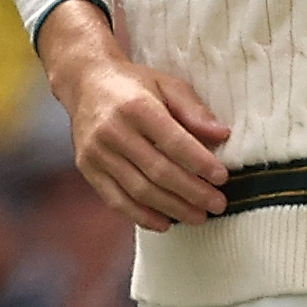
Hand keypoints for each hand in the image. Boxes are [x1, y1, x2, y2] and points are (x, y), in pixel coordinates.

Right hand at [41, 2, 229, 229]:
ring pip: (139, 190)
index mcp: (136, 107)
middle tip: (218, 204)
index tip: (222, 178)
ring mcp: (96, 152)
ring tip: (198, 217)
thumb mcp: (167, 85)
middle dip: (192, 192)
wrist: (84, 83)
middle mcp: (112, 131)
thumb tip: (222, 135)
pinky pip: (115, 199)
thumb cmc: (134, 85)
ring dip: (172, 208)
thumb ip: (194, 110)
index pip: (174, 142)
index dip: (200, 163)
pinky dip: (141, 215)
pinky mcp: (87, 168)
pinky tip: (164, 223)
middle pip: (158, 171)